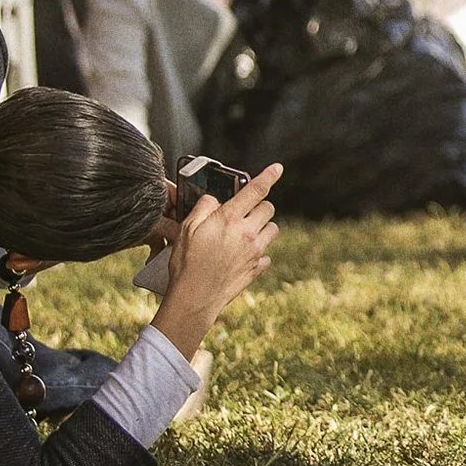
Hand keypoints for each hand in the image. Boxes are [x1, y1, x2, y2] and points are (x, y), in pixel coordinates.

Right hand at [149, 163, 282, 359]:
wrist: (194, 298)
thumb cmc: (187, 262)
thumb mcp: (187, 228)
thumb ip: (204, 207)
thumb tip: (215, 199)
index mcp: (230, 219)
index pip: (255, 190)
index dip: (269, 176)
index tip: (278, 167)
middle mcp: (247, 233)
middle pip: (269, 208)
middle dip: (259, 206)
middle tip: (243, 214)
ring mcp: (255, 252)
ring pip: (272, 229)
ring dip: (262, 228)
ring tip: (243, 235)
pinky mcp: (257, 268)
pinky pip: (267, 254)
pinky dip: (259, 252)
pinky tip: (241, 257)